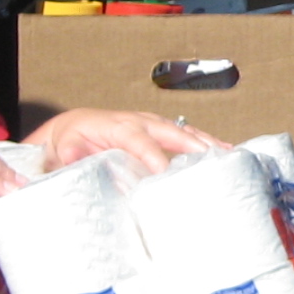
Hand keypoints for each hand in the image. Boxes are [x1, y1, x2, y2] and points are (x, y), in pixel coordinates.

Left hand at [24, 109, 229, 178]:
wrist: (76, 126)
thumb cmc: (72, 139)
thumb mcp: (65, 146)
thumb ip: (69, 154)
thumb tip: (72, 157)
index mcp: (118, 127)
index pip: (139, 141)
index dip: (153, 156)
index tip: (165, 172)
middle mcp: (139, 122)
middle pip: (170, 131)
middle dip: (191, 144)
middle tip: (210, 160)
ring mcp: (153, 124)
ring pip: (183, 130)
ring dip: (206, 142)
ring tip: (228, 155)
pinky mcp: (160, 131)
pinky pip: (185, 134)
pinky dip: (205, 142)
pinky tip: (224, 151)